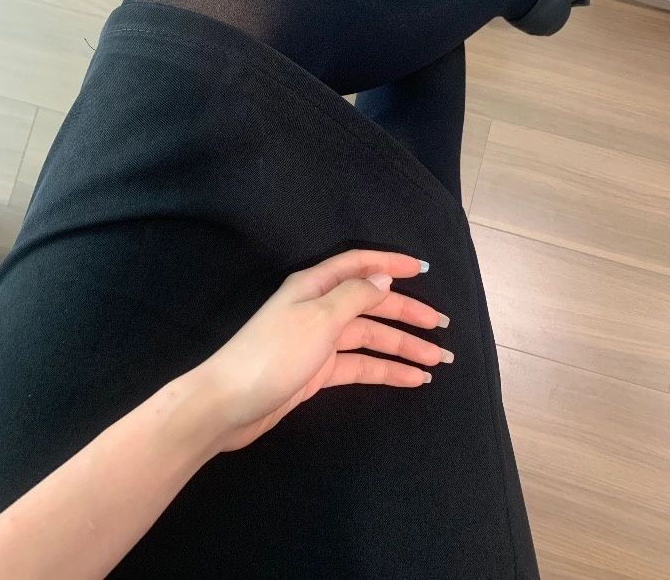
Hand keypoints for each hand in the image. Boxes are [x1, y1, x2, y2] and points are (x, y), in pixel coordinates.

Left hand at [193, 249, 451, 453]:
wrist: (227, 405)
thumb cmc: (272, 354)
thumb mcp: (318, 319)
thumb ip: (355, 296)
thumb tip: (384, 276)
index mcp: (315, 286)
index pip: (359, 265)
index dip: (390, 263)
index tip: (423, 269)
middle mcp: (318, 308)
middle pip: (371, 303)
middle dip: (407, 313)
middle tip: (443, 327)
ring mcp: (318, 341)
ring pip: (370, 337)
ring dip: (404, 347)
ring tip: (438, 360)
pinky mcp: (318, 372)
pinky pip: (361, 365)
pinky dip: (386, 370)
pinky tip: (411, 378)